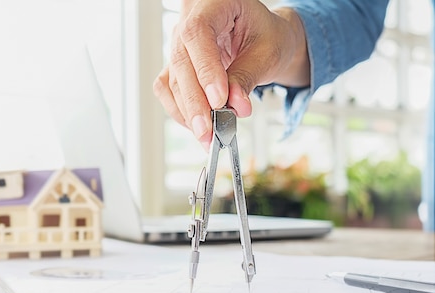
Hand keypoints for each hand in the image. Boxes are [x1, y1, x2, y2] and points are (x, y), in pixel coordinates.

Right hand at [153, 0, 308, 149]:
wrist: (263, 40)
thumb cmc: (268, 37)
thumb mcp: (268, 52)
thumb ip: (248, 76)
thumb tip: (235, 105)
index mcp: (213, 4)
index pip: (197, 34)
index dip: (205, 69)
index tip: (218, 100)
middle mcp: (189, 20)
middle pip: (181, 61)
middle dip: (195, 101)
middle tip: (209, 129)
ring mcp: (179, 44)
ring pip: (172, 81)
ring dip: (188, 112)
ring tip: (207, 135)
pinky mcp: (175, 66)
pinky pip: (168, 90)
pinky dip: (181, 111)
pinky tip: (198, 125)